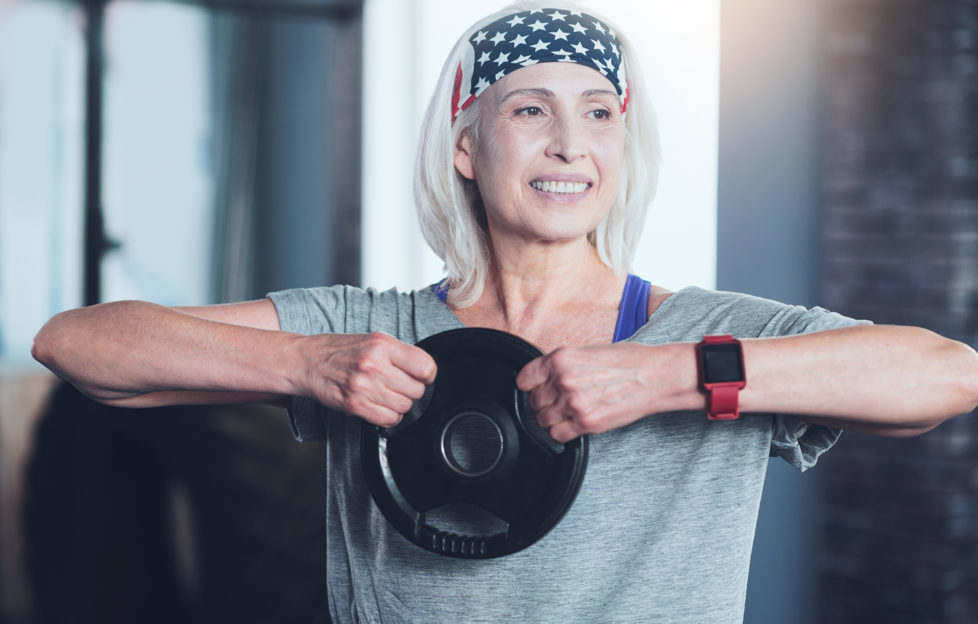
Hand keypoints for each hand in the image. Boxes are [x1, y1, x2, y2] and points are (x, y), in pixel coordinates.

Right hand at [295, 332, 436, 426]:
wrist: (306, 361)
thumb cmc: (338, 350)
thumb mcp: (371, 340)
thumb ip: (398, 354)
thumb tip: (423, 371)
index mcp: (382, 345)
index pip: (425, 367)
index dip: (427, 374)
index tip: (422, 376)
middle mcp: (374, 365)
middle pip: (416, 390)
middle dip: (411, 390)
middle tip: (398, 385)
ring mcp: (364, 386)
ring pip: (404, 406)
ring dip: (399, 404)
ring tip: (386, 394)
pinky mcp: (355, 405)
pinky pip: (389, 419)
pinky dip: (389, 416)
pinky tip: (380, 405)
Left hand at [515, 342, 696, 442]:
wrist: (654, 375)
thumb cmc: (626, 361)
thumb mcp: (586, 351)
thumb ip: (561, 365)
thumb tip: (542, 379)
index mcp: (560, 358)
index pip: (524, 379)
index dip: (530, 385)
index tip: (535, 388)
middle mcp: (563, 380)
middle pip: (533, 402)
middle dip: (544, 402)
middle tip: (560, 400)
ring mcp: (574, 403)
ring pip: (542, 420)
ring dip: (552, 418)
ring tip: (569, 411)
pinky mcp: (586, 423)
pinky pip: (558, 435)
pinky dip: (563, 431)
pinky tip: (575, 422)